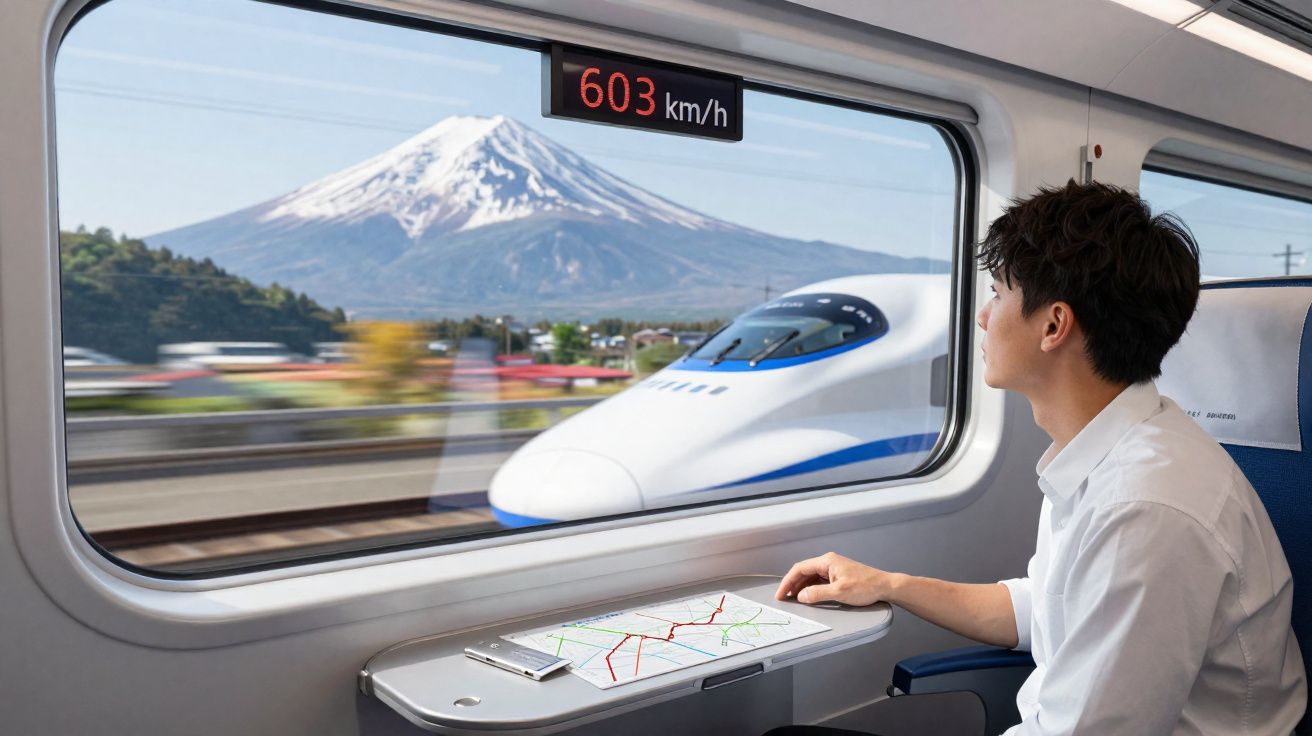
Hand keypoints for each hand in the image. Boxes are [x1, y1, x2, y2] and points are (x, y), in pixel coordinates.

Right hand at [775, 552, 892, 606]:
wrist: (885, 586)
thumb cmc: (866, 586)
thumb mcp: (839, 592)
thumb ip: (818, 594)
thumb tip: (801, 596)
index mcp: (827, 561)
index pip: (800, 569)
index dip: (788, 582)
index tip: (781, 593)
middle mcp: (829, 562)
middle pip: (804, 571)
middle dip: (792, 584)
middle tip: (784, 597)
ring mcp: (834, 568)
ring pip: (811, 576)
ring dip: (801, 587)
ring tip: (794, 598)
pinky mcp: (838, 575)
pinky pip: (819, 580)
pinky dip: (811, 587)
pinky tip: (809, 596)